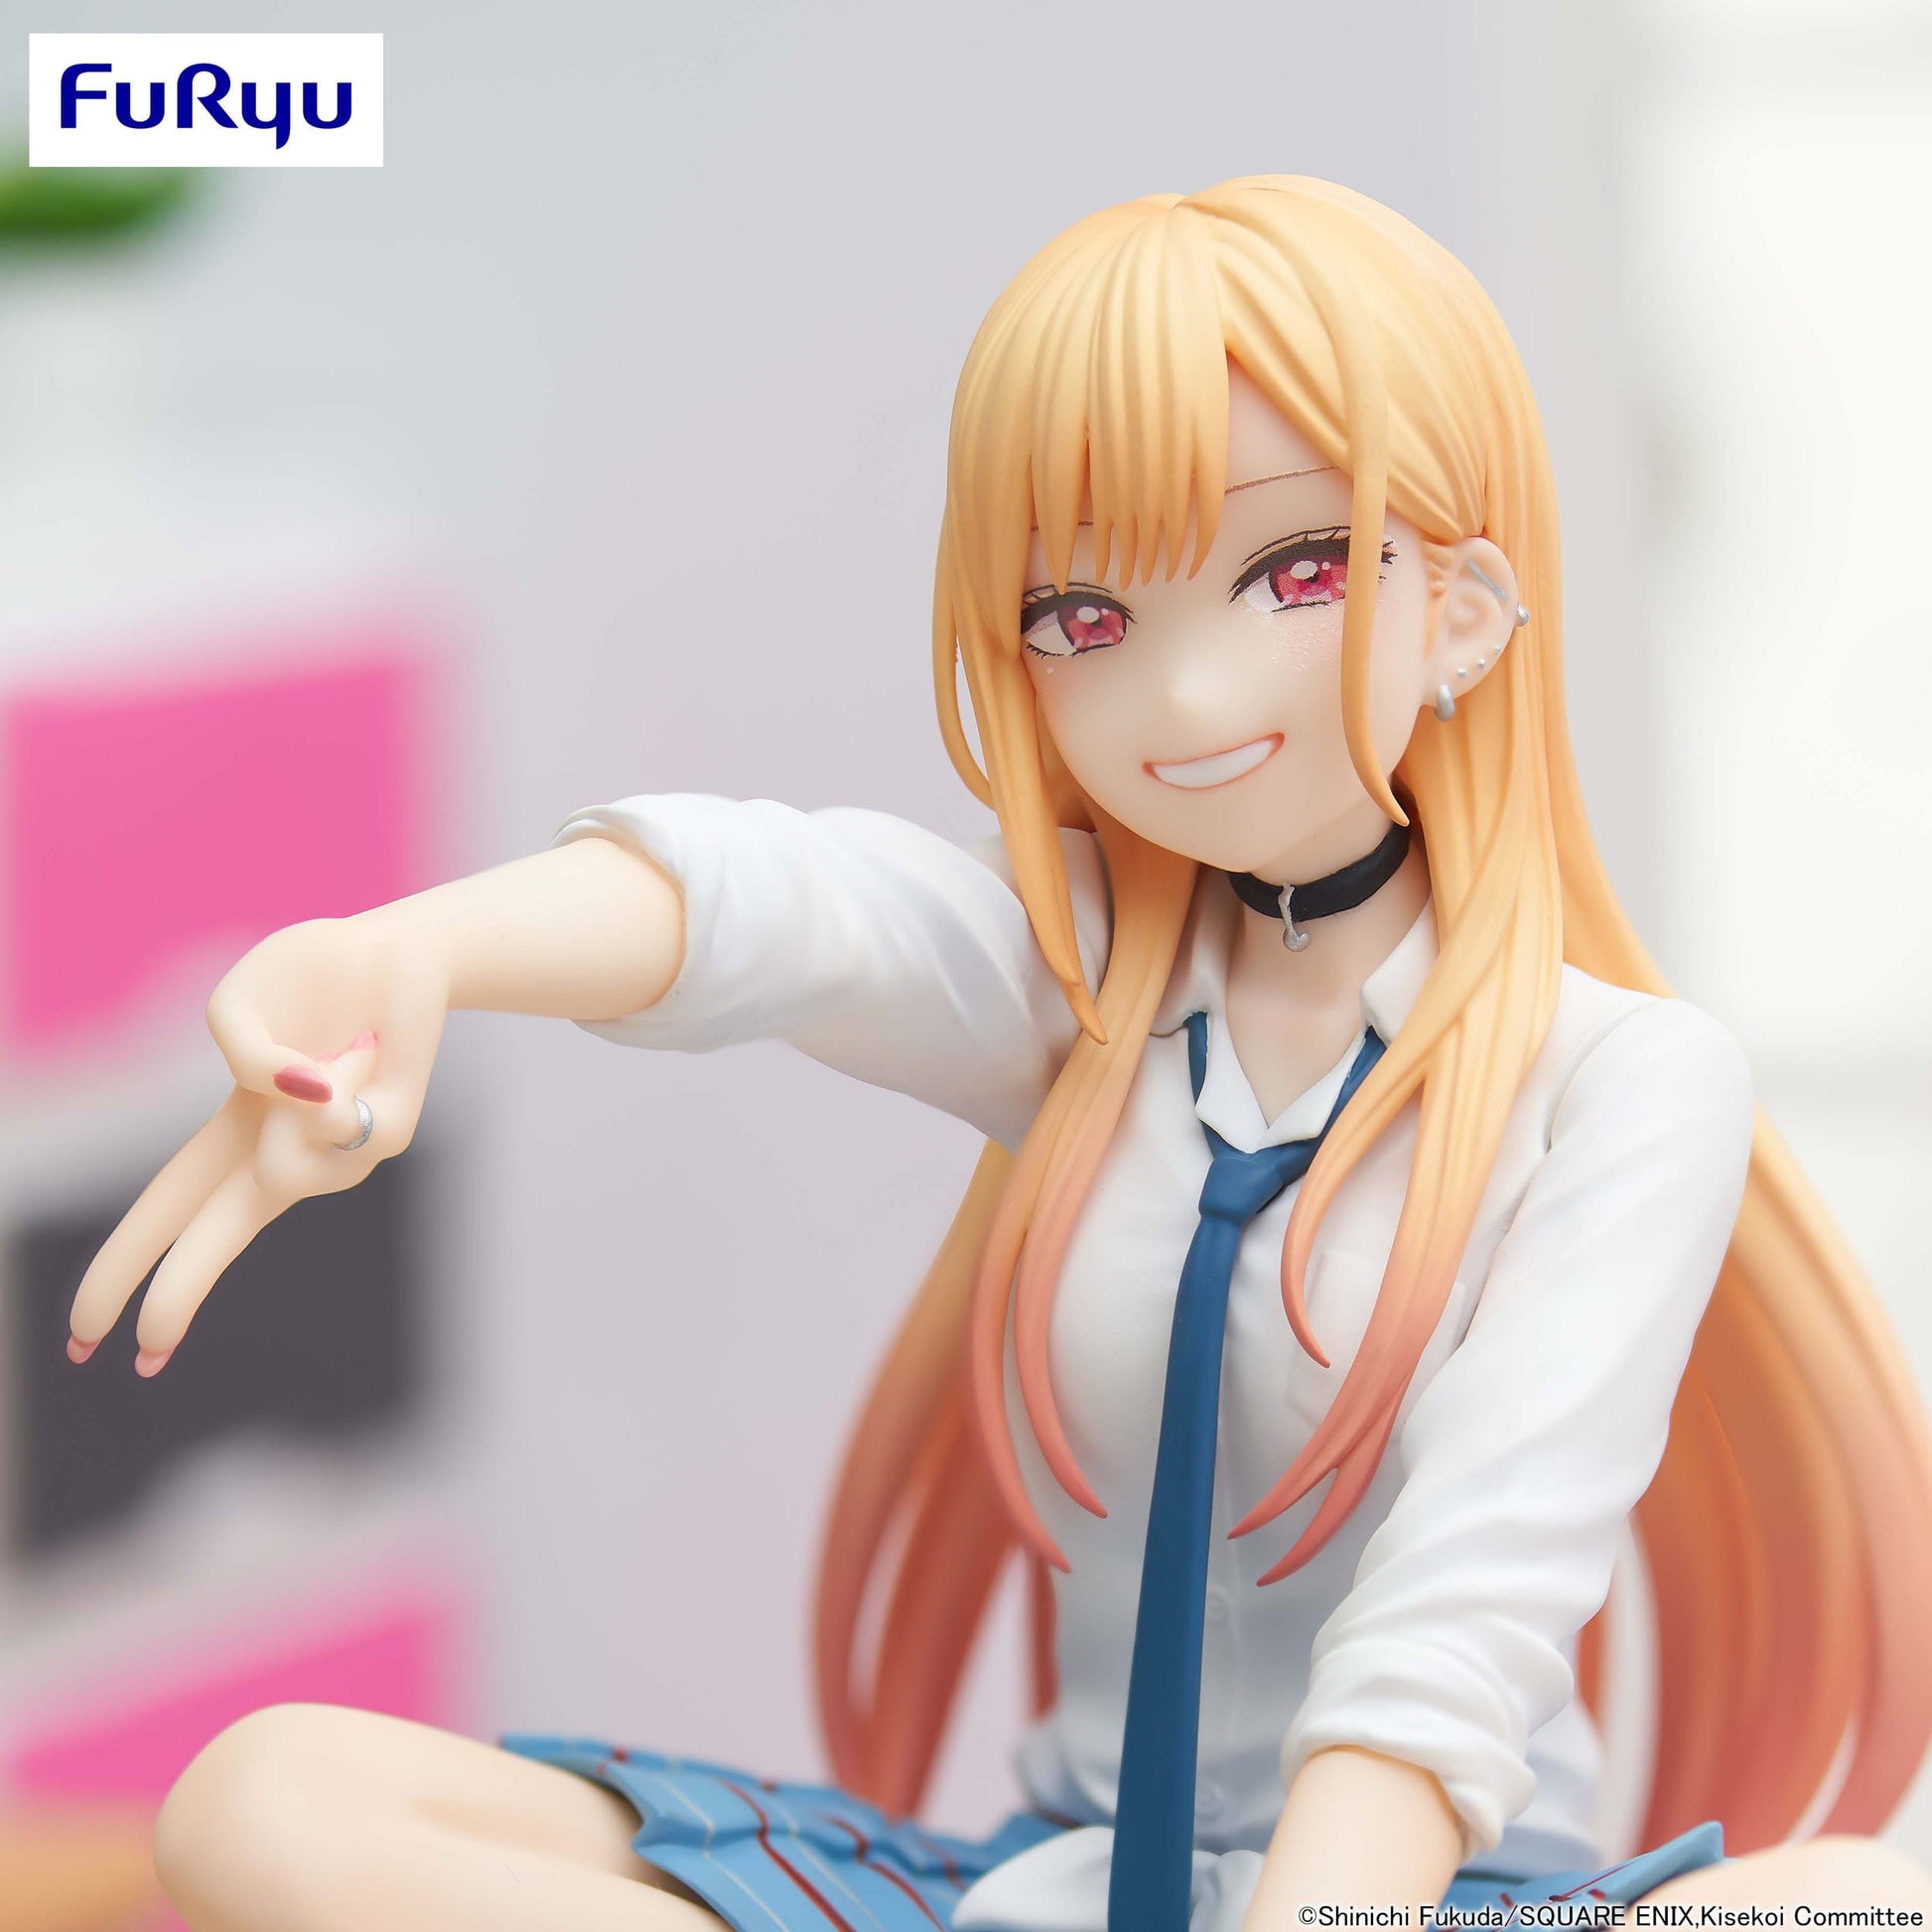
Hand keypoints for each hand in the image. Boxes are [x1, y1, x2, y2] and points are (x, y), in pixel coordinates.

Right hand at [66, 914, 449, 1376]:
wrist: (394, 949)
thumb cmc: (307, 980)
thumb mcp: (236, 1006)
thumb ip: (250, 1064)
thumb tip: (316, 1114)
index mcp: (231, 1135)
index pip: (170, 1207)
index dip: (126, 1265)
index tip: (87, 1337)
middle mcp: (282, 1156)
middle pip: (218, 1237)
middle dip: (178, 1290)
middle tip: (143, 1358)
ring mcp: (339, 1154)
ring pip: (280, 1171)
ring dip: (291, 1087)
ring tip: (332, 1045)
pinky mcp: (389, 1135)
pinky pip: (336, 1117)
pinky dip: (341, 1068)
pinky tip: (368, 1049)